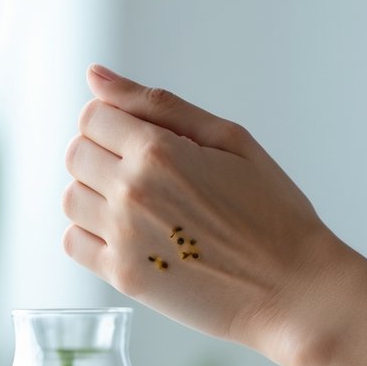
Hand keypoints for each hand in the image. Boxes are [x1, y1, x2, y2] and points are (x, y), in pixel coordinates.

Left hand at [61, 65, 342, 356]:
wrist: (295, 289)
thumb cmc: (275, 214)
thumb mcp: (231, 141)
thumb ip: (159, 104)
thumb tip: (96, 76)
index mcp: (158, 151)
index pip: (94, 116)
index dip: (119, 124)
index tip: (150, 144)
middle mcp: (132, 191)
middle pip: (76, 154)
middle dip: (106, 157)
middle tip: (154, 180)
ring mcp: (123, 237)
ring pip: (72, 198)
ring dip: (98, 197)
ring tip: (145, 210)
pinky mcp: (123, 277)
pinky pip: (74, 243)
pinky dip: (93, 236)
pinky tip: (133, 238)